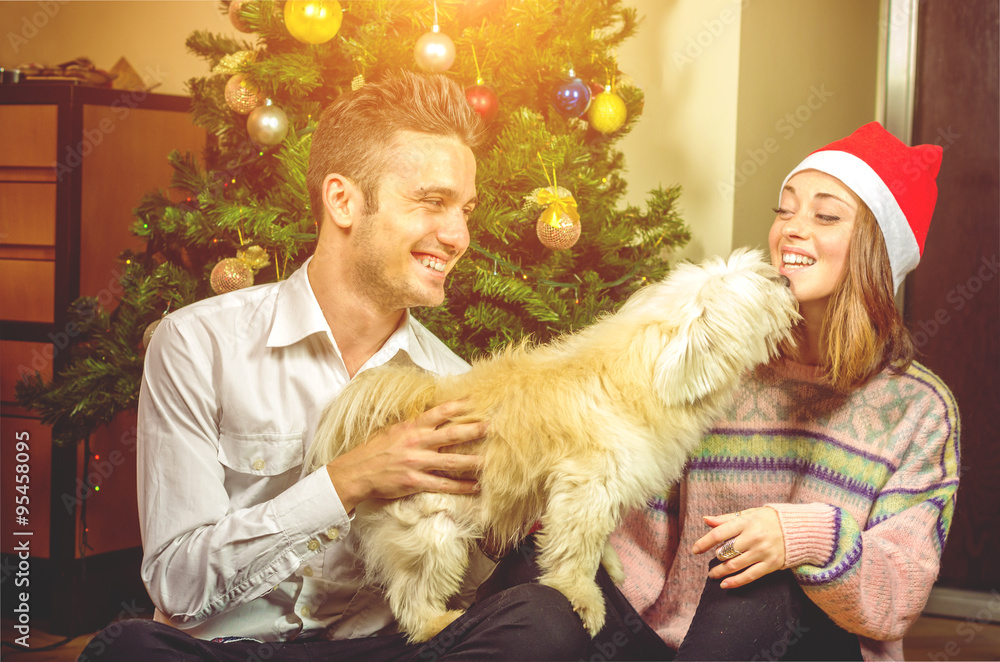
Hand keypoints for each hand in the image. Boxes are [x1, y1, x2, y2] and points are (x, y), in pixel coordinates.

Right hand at [326, 399, 486, 512]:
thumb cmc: (374, 450)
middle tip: (491, 427)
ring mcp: (417, 463)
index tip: (475, 401)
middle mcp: (417, 442)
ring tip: (490, 461)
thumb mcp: (393, 430)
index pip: (439, 412)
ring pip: (451, 462)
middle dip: (473, 430)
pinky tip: (475, 486)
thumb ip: (413, 425)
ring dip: (473, 461)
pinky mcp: (415, 481)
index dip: (458, 406)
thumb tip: (432, 418)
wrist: (356, 472)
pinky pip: (443, 484)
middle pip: (452, 434)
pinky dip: (461, 486)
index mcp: (412, 427)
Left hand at [691, 507, 785, 588]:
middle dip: (716, 558)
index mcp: (746, 522)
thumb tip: (706, 520)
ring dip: (720, 572)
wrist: (798, 528)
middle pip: (726, 552)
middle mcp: (754, 537)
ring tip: (713, 574)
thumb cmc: (768, 519)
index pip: (719, 534)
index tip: (695, 550)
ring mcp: (763, 552)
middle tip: (712, 561)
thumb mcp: (748, 514)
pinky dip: (735, 582)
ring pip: (735, 565)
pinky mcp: (771, 564)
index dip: (704, 543)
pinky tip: (725, 584)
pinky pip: (750, 576)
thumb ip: (726, 519)